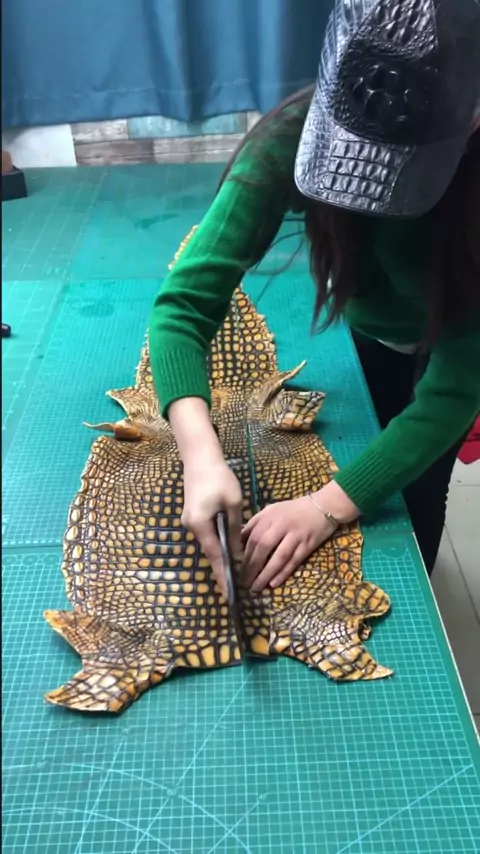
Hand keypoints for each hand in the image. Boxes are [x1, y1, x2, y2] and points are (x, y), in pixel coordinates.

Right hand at [182, 459, 242, 595]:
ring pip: (208, 542)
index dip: (222, 573)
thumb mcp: (233, 503)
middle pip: (209, 551)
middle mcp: (191, 526)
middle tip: (233, 587)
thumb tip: (237, 550)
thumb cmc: (219, 478)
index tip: (228, 591)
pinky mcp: (193, 515)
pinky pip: (207, 534)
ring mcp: (190, 521)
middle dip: (221, 568)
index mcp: (200, 524)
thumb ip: (235, 528)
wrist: (200, 458)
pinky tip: (226, 550)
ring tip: (233, 572)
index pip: (214, 555)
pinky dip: (216, 543)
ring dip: (219, 555)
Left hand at [242, 483, 358, 591]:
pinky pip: (294, 561)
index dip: (244, 554)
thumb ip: (256, 524)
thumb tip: (238, 541)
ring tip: (256, 587)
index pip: (253, 536)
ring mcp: (296, 536)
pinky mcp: (308, 545)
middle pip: (263, 547)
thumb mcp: (272, 510)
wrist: (323, 506)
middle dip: (252, 566)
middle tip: (243, 581)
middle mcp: (281, 525)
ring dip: (266, 574)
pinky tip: (273, 583)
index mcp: (269, 516)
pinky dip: (283, 573)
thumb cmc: (293, 509)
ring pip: (278, 557)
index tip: (236, 567)